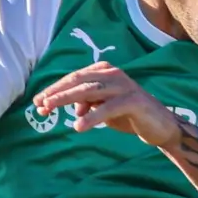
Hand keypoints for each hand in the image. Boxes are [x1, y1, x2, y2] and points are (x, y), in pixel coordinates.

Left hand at [33, 63, 181, 148]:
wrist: (160, 126)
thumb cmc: (129, 114)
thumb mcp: (102, 109)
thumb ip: (87, 104)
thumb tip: (74, 110)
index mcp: (104, 71)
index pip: (74, 78)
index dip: (55, 89)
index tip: (38, 102)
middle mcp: (113, 74)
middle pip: (78, 81)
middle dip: (56, 93)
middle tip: (39, 105)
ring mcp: (124, 85)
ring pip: (89, 91)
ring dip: (66, 99)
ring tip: (49, 108)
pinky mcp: (133, 100)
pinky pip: (108, 108)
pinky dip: (92, 117)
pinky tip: (79, 126)